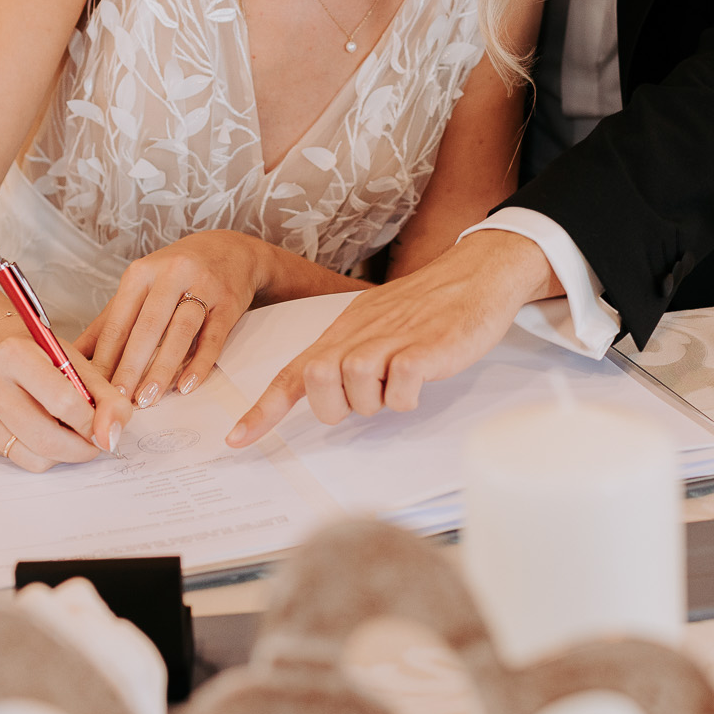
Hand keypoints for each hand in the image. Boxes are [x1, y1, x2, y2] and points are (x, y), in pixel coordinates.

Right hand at [0, 329, 130, 471]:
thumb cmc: (41, 356)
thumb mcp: (79, 364)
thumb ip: (106, 398)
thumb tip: (111, 437)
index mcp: (14, 353)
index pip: (62, 401)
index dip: (91, 423)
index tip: (105, 429)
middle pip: (43, 437)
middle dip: (79, 448)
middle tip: (94, 443)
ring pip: (31, 457)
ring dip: (61, 455)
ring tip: (70, 435)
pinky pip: (16, 459)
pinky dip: (40, 454)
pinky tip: (44, 432)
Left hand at [77, 231, 266, 407]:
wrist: (230, 250)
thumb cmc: (176, 274)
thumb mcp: (140, 288)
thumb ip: (109, 323)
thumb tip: (74, 357)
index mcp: (141, 273)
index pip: (119, 321)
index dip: (106, 357)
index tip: (95, 388)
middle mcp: (171, 275)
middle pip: (147, 327)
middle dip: (130, 366)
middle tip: (119, 400)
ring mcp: (203, 287)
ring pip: (179, 332)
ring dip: (162, 368)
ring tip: (148, 398)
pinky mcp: (229, 303)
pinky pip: (213, 337)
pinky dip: (199, 363)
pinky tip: (187, 385)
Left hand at [225, 230, 556, 446]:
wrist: (477, 273)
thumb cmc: (429, 307)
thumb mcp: (378, 324)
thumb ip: (351, 354)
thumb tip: (331, 392)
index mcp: (344, 330)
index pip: (294, 372)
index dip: (264, 409)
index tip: (237, 439)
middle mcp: (360, 333)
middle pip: (318, 379)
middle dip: (336, 405)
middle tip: (367, 398)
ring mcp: (392, 339)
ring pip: (357, 386)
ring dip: (379, 400)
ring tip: (403, 383)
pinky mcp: (423, 349)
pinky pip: (400, 387)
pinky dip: (408, 396)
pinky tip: (423, 379)